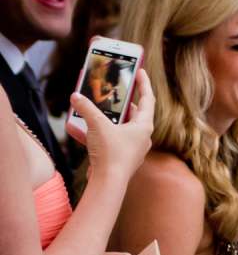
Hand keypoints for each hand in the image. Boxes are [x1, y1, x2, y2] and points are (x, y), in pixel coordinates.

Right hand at [68, 67, 155, 183]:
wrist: (108, 183)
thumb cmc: (111, 153)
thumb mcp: (98, 125)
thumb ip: (86, 108)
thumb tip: (76, 97)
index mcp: (144, 126)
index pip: (147, 99)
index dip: (144, 84)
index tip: (140, 71)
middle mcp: (141, 136)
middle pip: (131, 113)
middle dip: (118, 102)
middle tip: (111, 90)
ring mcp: (130, 148)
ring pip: (115, 127)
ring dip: (99, 118)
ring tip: (87, 107)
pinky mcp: (118, 157)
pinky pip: (104, 140)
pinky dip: (90, 134)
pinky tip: (73, 128)